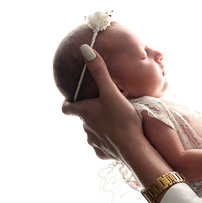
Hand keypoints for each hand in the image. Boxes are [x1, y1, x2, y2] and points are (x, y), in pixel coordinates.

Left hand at [62, 45, 171, 186]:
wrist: (134, 148)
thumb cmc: (122, 119)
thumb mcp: (111, 91)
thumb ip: (99, 71)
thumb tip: (84, 49)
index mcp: (84, 112)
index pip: (67, 108)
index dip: (68, 103)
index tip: (71, 100)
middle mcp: (85, 128)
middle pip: (82, 120)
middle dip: (90, 114)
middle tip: (103, 107)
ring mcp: (93, 142)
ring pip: (92, 133)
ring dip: (100, 128)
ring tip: (113, 123)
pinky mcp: (103, 153)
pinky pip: (102, 147)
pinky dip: (108, 142)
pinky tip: (119, 139)